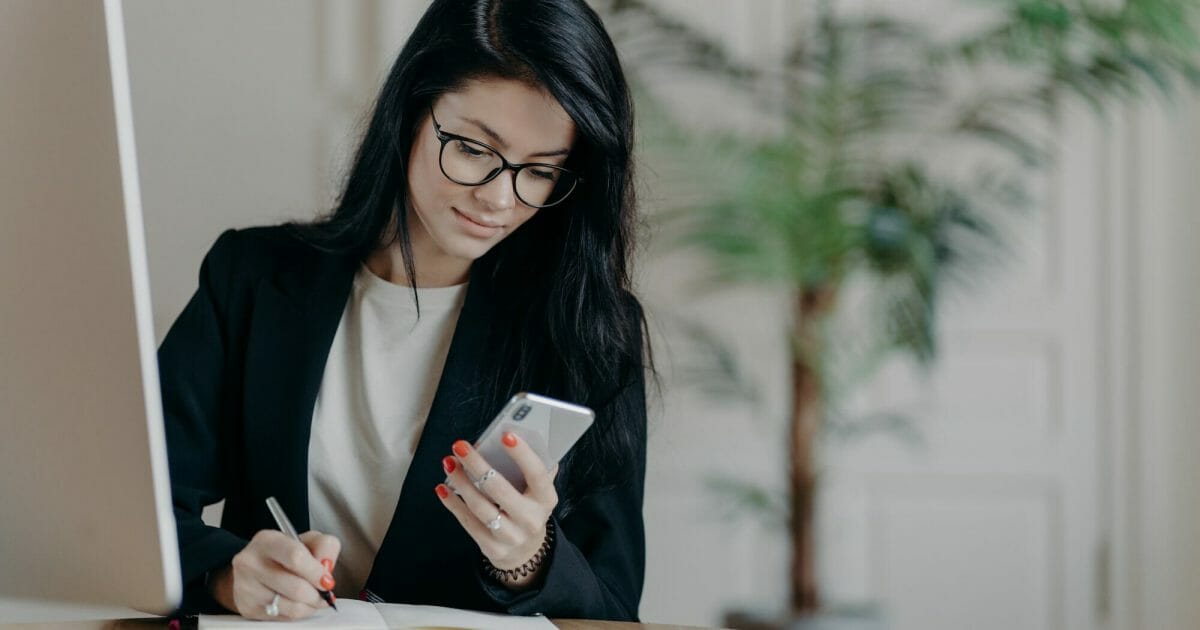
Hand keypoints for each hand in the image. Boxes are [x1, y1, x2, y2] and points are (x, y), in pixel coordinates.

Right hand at [208, 529, 340, 619]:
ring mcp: (246, 588)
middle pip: (296, 587)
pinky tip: (300, 604)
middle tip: (324, 592)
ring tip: (314, 598)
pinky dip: (299, 613)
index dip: (317, 572)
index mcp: (267, 540)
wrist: (251, 571)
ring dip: (310, 605)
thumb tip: (327, 567)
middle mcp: (251, 563)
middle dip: (317, 593)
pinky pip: (285, 617)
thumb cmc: (283, 555)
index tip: (327, 580)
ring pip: (292, 606)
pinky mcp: (248, 608)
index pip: (296, 557)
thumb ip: (324, 546)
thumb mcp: (306, 540)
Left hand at [435, 432, 557, 587]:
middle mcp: (531, 519)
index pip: (536, 474)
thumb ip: (533, 467)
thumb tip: (522, 435)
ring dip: (461, 482)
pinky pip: (468, 522)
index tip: (505, 435)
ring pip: (480, 506)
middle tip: (460, 446)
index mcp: (546, 499)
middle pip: (500, 489)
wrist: (526, 551)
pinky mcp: (492, 547)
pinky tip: (443, 488)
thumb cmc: (528, 507)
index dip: (522, 454)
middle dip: (477, 465)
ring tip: (449, 463)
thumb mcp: (538, 491)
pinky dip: (453, 503)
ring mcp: (511, 536)